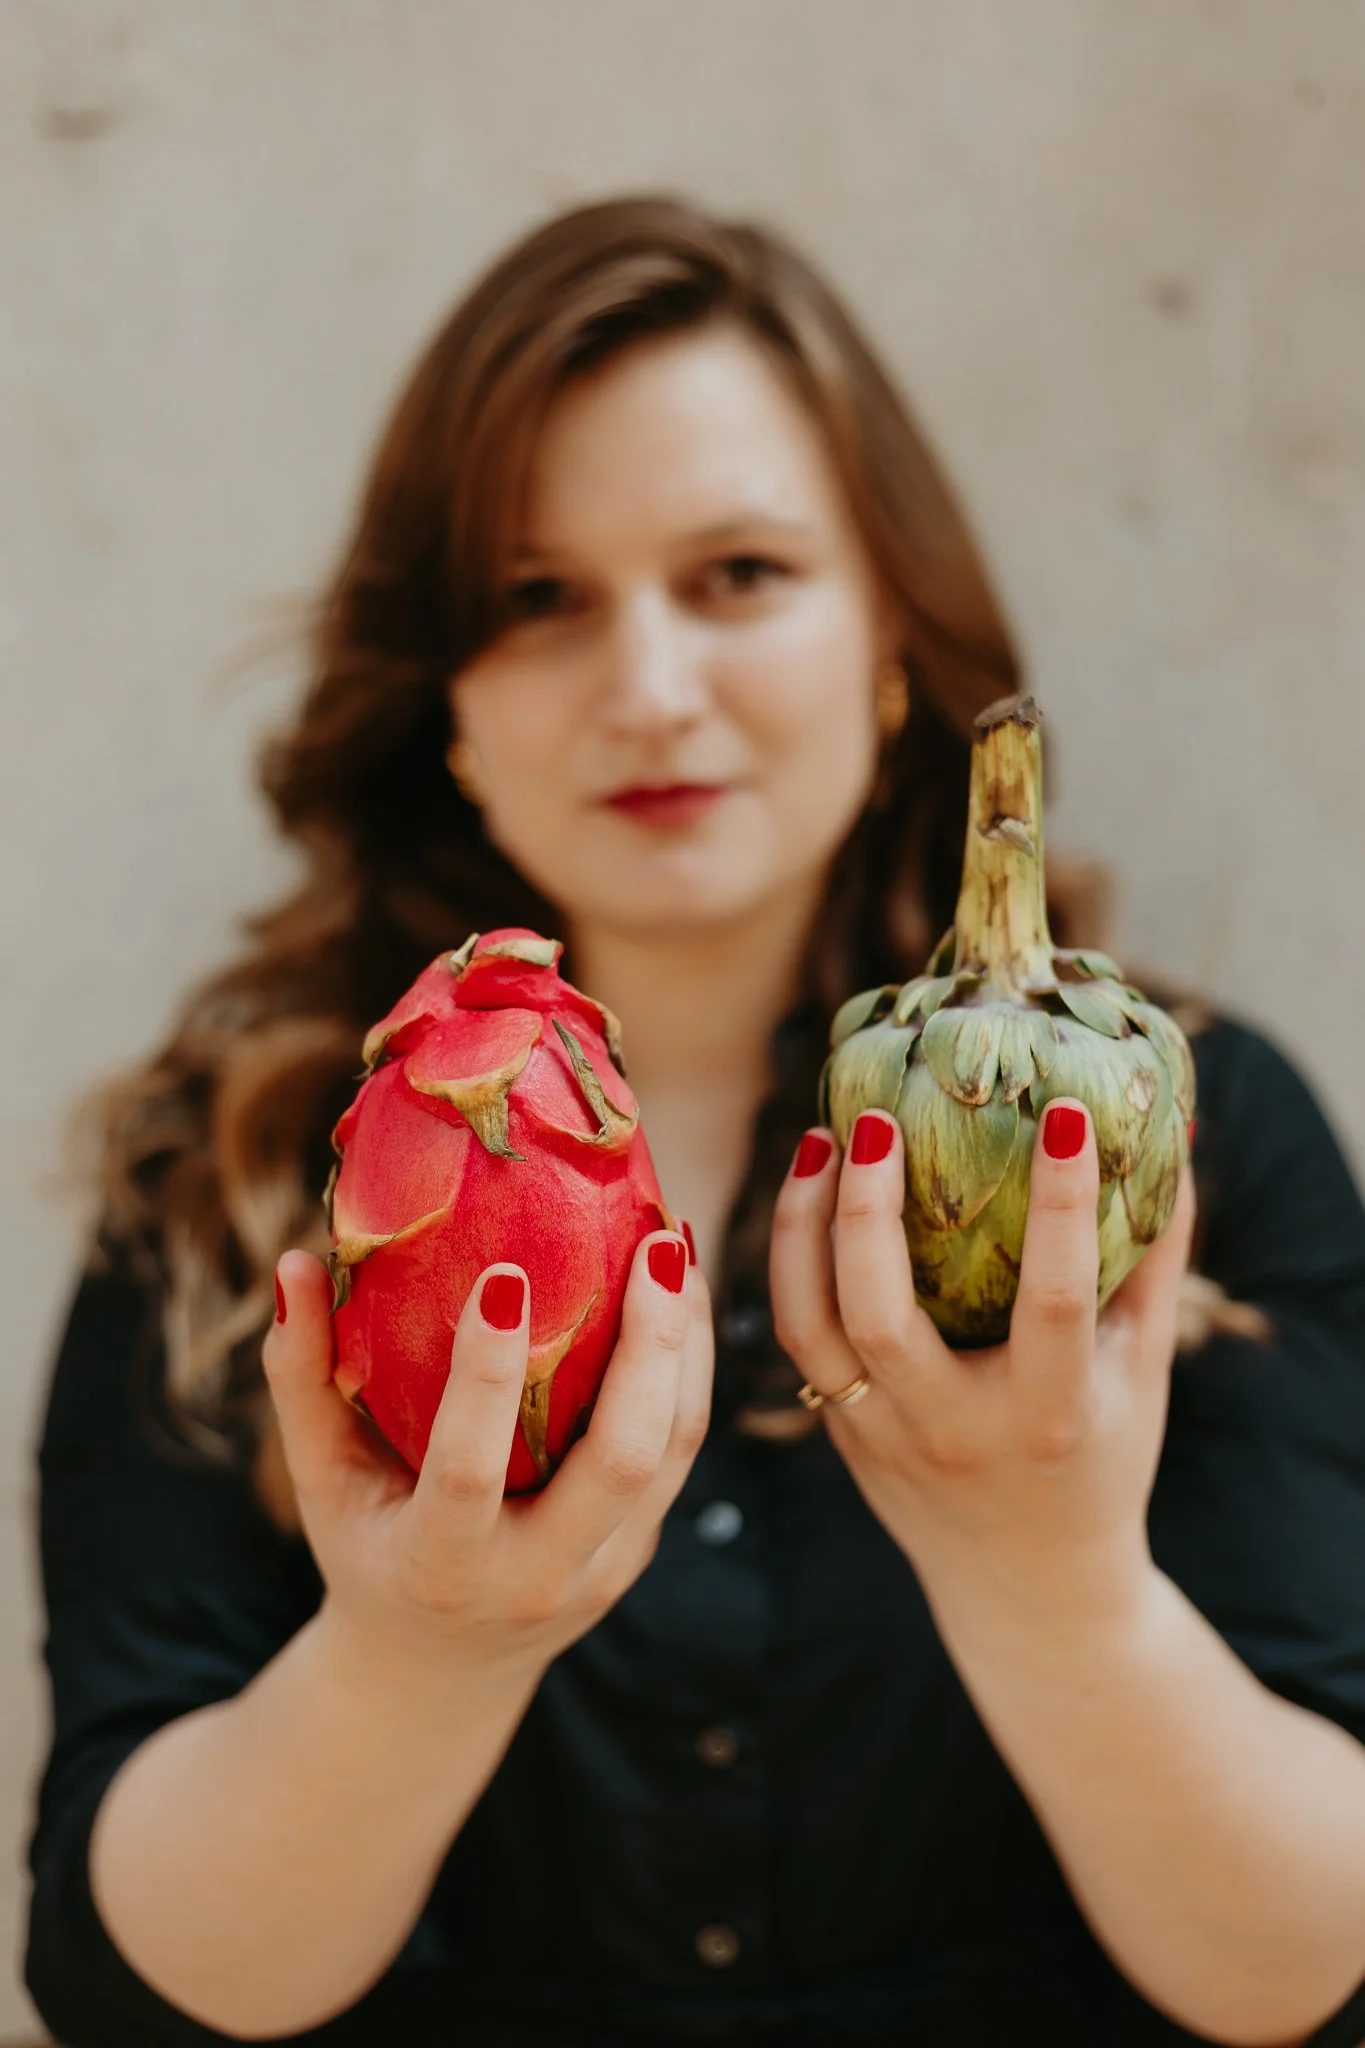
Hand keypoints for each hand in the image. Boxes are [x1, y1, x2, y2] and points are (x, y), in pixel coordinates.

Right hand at [263, 1230, 712, 1691]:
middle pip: (620, 1461)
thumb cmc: (367, 1545)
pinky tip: (683, 1290)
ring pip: (673, 1448)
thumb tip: (292, 1262)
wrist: (438, 1669)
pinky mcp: (641, 1546)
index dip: (486, 1376)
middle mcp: (537, 1575)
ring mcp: (604, 1567)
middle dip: (648, 1345)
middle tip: (652, 1243)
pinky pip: (681, 1448)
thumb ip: (299, 1374)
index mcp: (440, 1564)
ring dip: (688, 1341)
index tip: (504, 1275)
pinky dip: (692, 1363)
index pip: (470, 1471)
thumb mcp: (319, 1478)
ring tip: (677, 1242)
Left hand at [769, 1103, 1195, 1627]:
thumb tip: (1170, 1141)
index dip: (1062, 1205)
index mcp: (1049, 1417)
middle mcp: (956, 1431)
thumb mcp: (1144, 1374)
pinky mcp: (843, 1436)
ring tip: (821, 1140)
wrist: (1032, 1590)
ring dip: (803, 1227)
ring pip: (812, 1329)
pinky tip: (806, 1194)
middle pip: (881, 1319)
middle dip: (867, 1211)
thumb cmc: (1102, 1458)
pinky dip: (789, 1264)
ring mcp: (885, 1439)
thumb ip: (1153, 1263)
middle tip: (876, 1119)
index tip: (1065, 1114)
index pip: (1051, 1301)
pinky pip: (797, 1342)